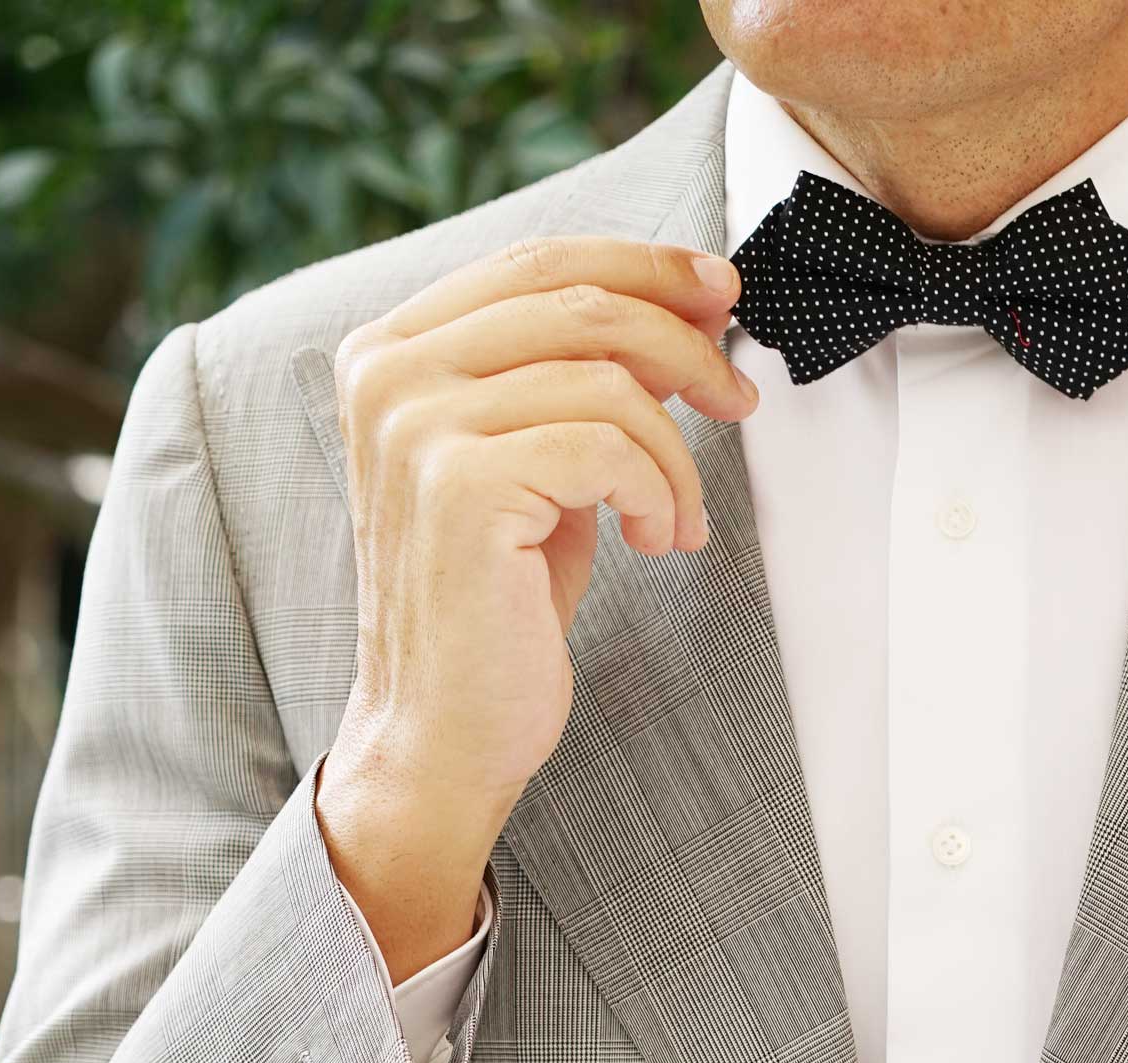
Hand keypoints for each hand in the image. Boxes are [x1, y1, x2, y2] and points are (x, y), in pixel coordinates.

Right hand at [315, 233, 759, 974]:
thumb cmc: (496, 610)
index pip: (536, 261)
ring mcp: (416, 425)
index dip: (642, 265)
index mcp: (391, 351)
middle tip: (739, 398)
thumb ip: (579, 383)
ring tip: (678, 521)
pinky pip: (608, 446)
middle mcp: (388, 373)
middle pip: (577, 300)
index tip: (719, 295)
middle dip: (683, 342)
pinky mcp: (460, 486)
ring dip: (676, 452)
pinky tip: (655, 544)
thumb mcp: (539, 470)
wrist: (442, 735)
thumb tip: (687, 310)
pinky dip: (657, 492)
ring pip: (606, 377)